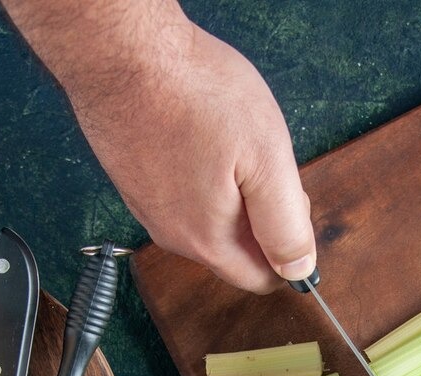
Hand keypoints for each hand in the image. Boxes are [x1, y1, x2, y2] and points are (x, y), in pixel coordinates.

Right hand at [63, 20, 314, 293]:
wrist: (121, 53)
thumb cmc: (194, 95)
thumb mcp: (266, 160)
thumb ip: (285, 224)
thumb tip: (299, 270)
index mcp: (207, 241)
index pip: (260, 278)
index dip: (289, 246)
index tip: (291, 199)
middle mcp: (172, 236)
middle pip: (234, 248)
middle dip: (260, 216)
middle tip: (261, 159)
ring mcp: (146, 208)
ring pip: (207, 220)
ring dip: (230, 193)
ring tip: (227, 141)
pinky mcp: (132, 181)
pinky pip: (180, 195)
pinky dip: (199, 173)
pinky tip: (198, 134)